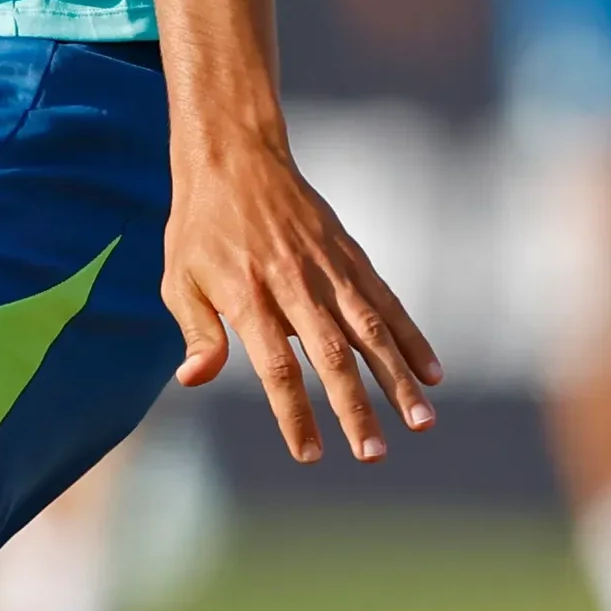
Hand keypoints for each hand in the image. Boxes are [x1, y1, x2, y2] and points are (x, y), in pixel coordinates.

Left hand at [164, 137, 441, 462]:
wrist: (235, 155)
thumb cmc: (200, 225)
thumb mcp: (177, 277)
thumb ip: (196, 331)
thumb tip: (192, 379)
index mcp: (248, 296)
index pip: (276, 367)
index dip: (295, 413)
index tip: (310, 454)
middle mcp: (294, 285)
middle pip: (331, 356)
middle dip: (355, 408)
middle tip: (374, 454)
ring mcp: (328, 269)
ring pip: (370, 331)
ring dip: (398, 379)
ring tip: (422, 422)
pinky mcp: (350, 256)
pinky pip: (386, 301)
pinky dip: (411, 337)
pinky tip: (433, 373)